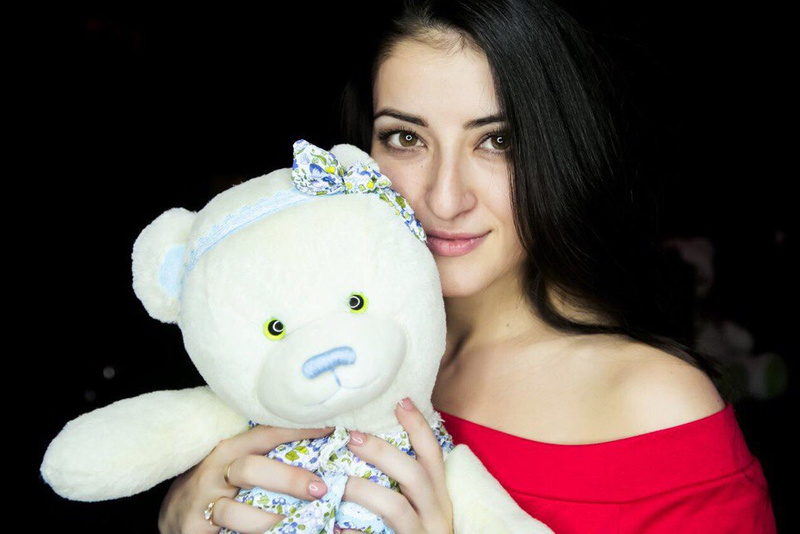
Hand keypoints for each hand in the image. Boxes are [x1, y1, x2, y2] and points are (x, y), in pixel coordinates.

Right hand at [158, 424, 334, 533]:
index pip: (266, 434)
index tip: (331, 431)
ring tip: (297, 523)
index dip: (298, 431)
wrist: (175, 513)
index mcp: (231, 449)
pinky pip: (226, 533)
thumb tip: (323, 449)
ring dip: (269, 519)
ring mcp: (203, 501)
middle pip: (252, 469)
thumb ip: (269, 457)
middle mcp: (215, 470)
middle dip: (288, 479)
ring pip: (235, 510)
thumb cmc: (218, 484)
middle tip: (319, 489)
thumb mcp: (238, 463)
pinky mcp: (194, 527)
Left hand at [337, 397, 453, 533]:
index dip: (419, 426)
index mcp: (439, 497)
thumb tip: (368, 444)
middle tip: (352, 437)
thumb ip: (404, 482)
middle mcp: (437, 515)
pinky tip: (335, 529)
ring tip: (337, 483)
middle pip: (415, 474)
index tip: (400, 400)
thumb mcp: (421, 508)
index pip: (433, 455)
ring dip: (364, 490)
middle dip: (383, 452)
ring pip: (396, 508)